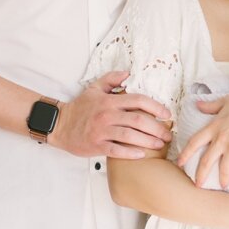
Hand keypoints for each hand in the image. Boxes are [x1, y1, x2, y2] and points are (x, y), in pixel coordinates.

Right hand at [49, 70, 173, 159]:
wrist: (60, 125)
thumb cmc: (80, 108)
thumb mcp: (94, 89)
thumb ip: (111, 79)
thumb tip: (128, 73)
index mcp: (109, 100)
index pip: (138, 100)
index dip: (156, 107)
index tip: (167, 114)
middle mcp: (107, 115)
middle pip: (138, 120)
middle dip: (157, 128)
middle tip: (168, 134)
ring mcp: (102, 131)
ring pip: (130, 136)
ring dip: (148, 141)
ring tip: (160, 145)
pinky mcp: (96, 145)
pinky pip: (117, 150)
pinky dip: (131, 153)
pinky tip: (141, 155)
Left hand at [176, 87, 228, 188]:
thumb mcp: (226, 101)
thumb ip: (210, 106)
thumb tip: (198, 104)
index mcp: (214, 127)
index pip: (194, 142)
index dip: (186, 153)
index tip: (180, 163)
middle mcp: (221, 139)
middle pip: (206, 160)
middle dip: (201, 174)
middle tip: (197, 185)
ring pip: (224, 167)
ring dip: (223, 178)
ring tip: (223, 186)